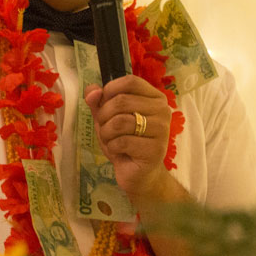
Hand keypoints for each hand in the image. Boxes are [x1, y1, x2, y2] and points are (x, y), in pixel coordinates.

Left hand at [83, 75, 174, 201]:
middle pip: (122, 101)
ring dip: (106, 133)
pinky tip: (118, 152)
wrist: (139, 174)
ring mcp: (161, 130)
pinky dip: (112, 147)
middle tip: (104, 128)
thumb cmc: (125, 143)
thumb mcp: (108, 118)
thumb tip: (92, 91)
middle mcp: (162, 110)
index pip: (130, 81)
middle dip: (103, 116)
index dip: (110, 90)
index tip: (103, 104)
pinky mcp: (155, 149)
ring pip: (120, 121)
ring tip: (110, 140)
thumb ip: (99, 101)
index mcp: (155, 98)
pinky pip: (122, 141)